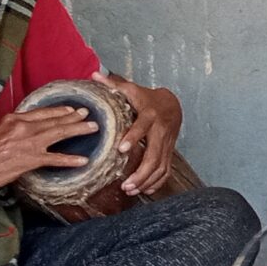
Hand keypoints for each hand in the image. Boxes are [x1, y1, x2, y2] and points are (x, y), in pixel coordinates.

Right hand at [0, 104, 96, 189]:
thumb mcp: (1, 130)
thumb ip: (17, 127)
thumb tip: (29, 127)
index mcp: (16, 118)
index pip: (42, 112)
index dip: (59, 111)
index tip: (72, 110)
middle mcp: (24, 127)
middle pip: (54, 120)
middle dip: (74, 117)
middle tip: (89, 114)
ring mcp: (29, 143)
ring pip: (59, 133)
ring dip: (78, 130)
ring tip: (93, 128)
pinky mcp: (31, 159)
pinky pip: (55, 159)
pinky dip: (70, 159)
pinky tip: (83, 160)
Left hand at [97, 69, 184, 194]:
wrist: (172, 105)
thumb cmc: (147, 98)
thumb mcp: (132, 89)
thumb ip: (113, 84)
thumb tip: (94, 75)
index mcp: (150, 115)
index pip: (142, 127)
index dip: (134, 137)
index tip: (121, 149)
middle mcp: (161, 131)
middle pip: (154, 155)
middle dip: (141, 172)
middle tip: (125, 185)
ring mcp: (167, 144)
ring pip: (161, 167)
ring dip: (147, 180)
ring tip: (130, 190)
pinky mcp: (170, 152)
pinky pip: (166, 171)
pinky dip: (157, 182)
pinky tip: (144, 190)